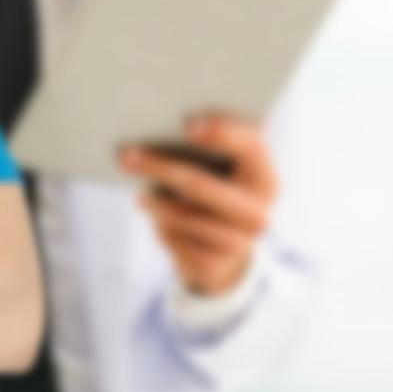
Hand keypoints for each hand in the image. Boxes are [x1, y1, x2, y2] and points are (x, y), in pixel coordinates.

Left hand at [119, 113, 277, 295]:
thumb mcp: (223, 173)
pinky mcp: (212, 267)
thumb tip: (162, 131)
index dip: (222, 133)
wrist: (224, 251)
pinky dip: (160, 228)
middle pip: (200, 185)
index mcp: (265, 179)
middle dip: (159, 168)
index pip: (251, 148)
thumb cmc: (217, 194)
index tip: (188, 125)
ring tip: (141, 196)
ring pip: (180, 215)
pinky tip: (160, 222)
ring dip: (153, 203)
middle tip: (126, 157)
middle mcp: (258, 213)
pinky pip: (172, 240)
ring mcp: (238, 244)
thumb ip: (208, 151)